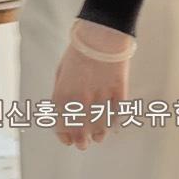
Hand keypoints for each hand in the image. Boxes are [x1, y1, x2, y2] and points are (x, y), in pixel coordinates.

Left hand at [51, 19, 133, 149]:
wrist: (101, 35)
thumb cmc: (79, 52)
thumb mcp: (61, 71)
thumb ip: (60, 94)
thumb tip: (63, 114)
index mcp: (63, 96)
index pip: (61, 126)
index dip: (65, 137)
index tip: (68, 140)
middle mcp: (80, 102)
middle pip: (81, 134)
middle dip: (81, 142)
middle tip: (83, 143)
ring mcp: (100, 101)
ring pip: (99, 130)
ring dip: (98, 135)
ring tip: (98, 136)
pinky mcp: (118, 98)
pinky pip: (115, 119)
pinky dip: (113, 125)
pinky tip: (111, 126)